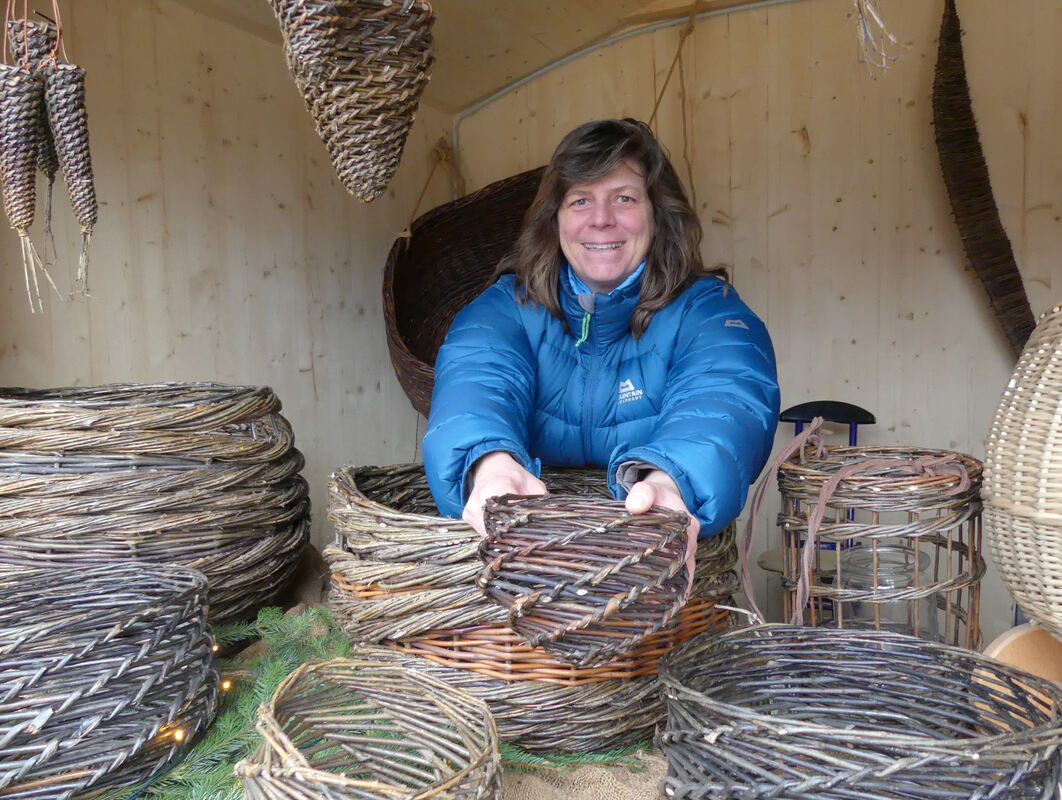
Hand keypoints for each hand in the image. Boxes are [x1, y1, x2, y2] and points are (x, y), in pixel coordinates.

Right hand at [463, 451, 546, 535]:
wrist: (491, 467)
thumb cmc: (513, 476)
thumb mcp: (533, 484)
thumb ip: (540, 502)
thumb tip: (551, 521)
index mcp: (496, 487)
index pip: (508, 515)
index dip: (521, 527)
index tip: (533, 533)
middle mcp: (480, 500)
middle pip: (498, 529)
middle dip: (514, 536)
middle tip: (529, 538)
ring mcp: (471, 509)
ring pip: (490, 534)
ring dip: (505, 537)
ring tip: (518, 533)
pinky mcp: (467, 516)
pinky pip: (484, 532)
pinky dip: (496, 534)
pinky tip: (506, 529)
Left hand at [625, 469, 699, 594]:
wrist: (661, 499)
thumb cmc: (655, 496)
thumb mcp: (648, 489)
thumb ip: (643, 494)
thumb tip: (634, 506)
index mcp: (687, 525)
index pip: (684, 546)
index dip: (673, 561)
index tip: (662, 576)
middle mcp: (689, 543)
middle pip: (682, 567)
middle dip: (669, 583)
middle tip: (651, 598)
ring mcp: (682, 554)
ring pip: (679, 577)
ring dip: (668, 592)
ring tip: (652, 607)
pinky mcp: (673, 561)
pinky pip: (673, 579)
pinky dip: (665, 591)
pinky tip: (653, 605)